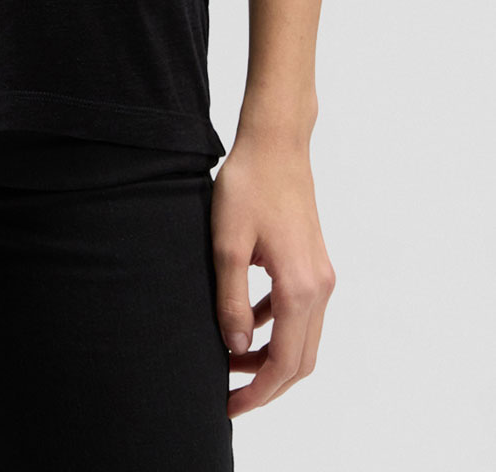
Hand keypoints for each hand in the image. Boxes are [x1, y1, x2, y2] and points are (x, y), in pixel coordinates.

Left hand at [210, 131, 335, 418]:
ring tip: (232, 361)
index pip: (286, 361)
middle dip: (268, 384)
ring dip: (272, 356)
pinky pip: (300, 312)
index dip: (259, 391)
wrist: (276, 143)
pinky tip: (248, 322)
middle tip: (231, 396)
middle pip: (302, 359)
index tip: (231, 405)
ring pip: (303, 337)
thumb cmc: (249, 185)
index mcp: (300, 287)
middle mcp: (320, 287)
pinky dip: (277, 328)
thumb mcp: (227, 244)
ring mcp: (321, 274)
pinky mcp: (313, 262)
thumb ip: (232, 300)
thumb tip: (236, 346)